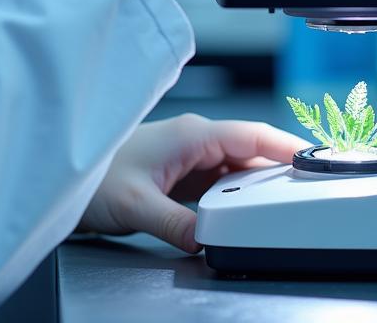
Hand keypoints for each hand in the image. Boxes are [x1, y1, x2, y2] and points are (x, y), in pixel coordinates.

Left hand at [78, 114, 305, 253]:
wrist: (63, 173)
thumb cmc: (94, 175)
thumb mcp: (137, 205)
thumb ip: (176, 224)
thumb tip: (207, 241)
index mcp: (190, 135)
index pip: (250, 135)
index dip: (285, 146)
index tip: (313, 158)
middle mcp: (192, 140)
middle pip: (249, 151)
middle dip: (278, 167)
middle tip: (309, 186)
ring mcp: (187, 157)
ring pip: (235, 168)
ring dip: (257, 184)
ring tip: (283, 200)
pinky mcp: (181, 174)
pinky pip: (220, 182)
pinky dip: (236, 195)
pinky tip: (244, 210)